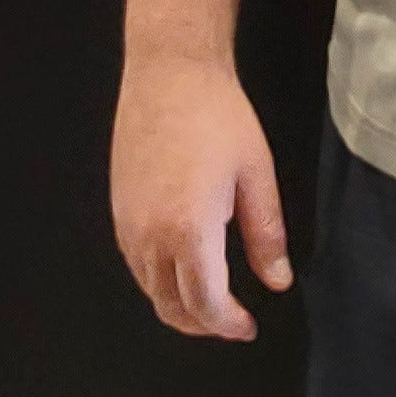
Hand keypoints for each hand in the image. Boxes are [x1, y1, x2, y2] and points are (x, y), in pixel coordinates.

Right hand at [111, 52, 293, 339]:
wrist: (170, 71)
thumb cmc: (217, 115)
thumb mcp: (257, 173)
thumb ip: (267, 235)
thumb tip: (277, 281)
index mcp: (189, 230)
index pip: (206, 306)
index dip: (229, 325)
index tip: (249, 325)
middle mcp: (151, 235)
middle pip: (172, 308)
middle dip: (204, 324)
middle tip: (232, 319)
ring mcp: (129, 223)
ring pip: (150, 290)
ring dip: (180, 304)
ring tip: (211, 296)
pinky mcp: (118, 209)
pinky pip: (136, 264)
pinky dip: (159, 279)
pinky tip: (184, 263)